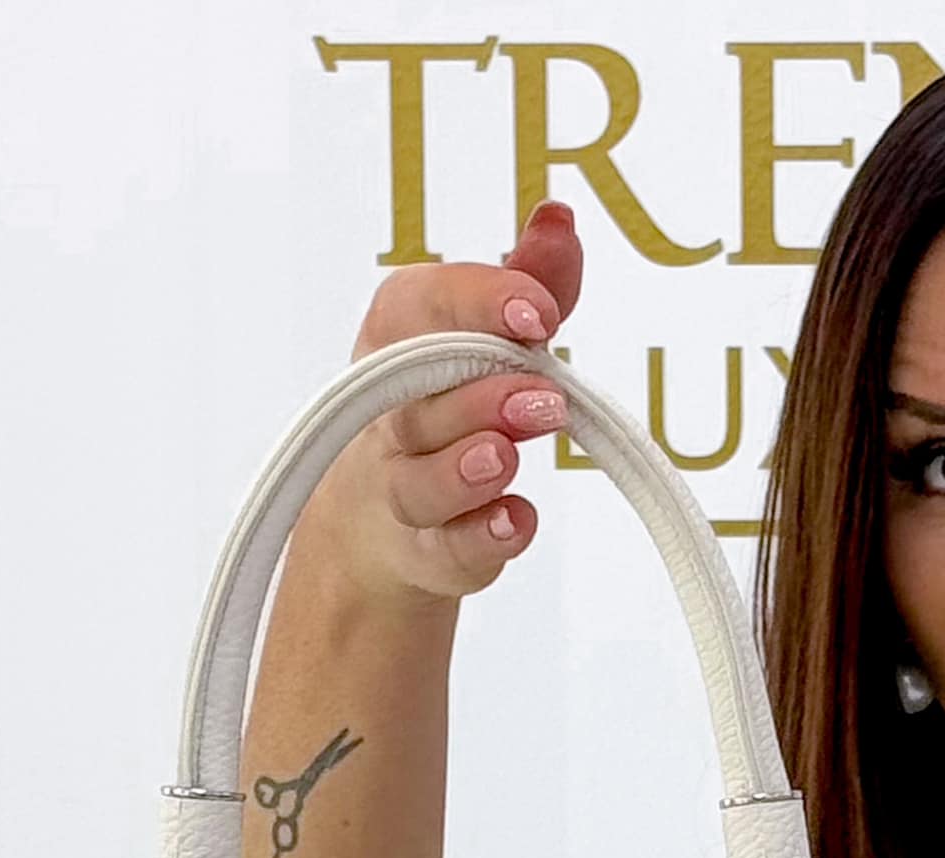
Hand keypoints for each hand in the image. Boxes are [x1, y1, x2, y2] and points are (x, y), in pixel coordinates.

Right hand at [299, 199, 585, 607]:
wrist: (386, 520)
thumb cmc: (445, 407)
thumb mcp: (483, 338)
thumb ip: (528, 282)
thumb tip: (558, 217)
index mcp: (395, 340)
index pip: (418, 307)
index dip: (477, 305)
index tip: (538, 315)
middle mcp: (386, 415)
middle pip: (416, 400)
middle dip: (479, 393)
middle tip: (542, 392)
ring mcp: (399, 488)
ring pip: (419, 480)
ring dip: (467, 467)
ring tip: (509, 453)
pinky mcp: (425, 554)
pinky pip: (448, 550)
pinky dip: (483, 537)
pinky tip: (517, 521)